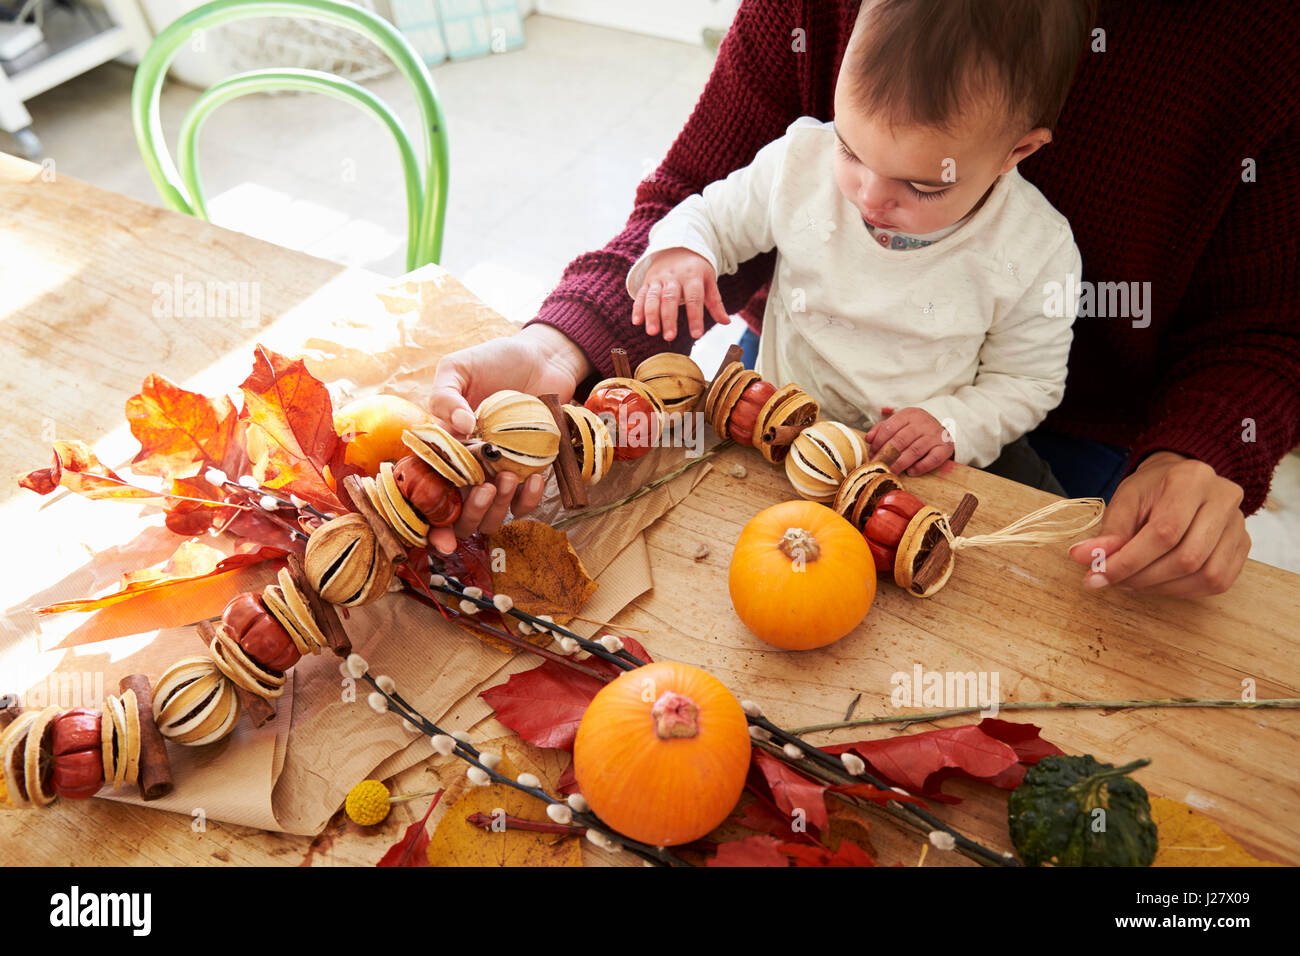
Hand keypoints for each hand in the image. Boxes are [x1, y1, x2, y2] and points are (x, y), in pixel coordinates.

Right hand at [424, 324, 593, 553]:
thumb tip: (459, 427)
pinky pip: (525, 503)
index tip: (439, 540)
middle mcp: (466, 470)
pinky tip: (535, 478)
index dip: (428, 525)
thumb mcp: (458, 367)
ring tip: (508, 477)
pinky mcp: (528, 474)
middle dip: (468, 515)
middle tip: (484, 489)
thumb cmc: (494, 361)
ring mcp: (497, 476)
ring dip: (498, 508)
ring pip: (491, 517)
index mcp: (441, 450)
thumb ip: (444, 395)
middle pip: (458, 517)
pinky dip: (529, 499)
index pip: (425, 495)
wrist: (542, 358)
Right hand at [631, 247, 730, 341]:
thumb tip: (726, 322)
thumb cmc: (696, 269)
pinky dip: (638, 308)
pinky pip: (641, 294)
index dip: (695, 317)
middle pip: (670, 298)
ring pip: (653, 297)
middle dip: (669, 318)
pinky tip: (637, 322)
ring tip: (652, 332)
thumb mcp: (708, 281)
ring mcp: (658, 278)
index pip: (694, 298)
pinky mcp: (647, 280)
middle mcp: (674, 276)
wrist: (677, 247)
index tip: (696, 335)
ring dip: (651, 315)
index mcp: (692, 276)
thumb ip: (715, 302)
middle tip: (669, 337)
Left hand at [864, 406, 954, 475]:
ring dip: (900, 463)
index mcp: (909, 414)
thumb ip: (882, 429)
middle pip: (900, 440)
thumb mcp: (900, 423)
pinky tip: (911, 472)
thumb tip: (868, 439)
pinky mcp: (945, 447)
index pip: (889, 427)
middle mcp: (922, 423)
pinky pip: (932, 459)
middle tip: (878, 466)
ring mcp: (934, 435)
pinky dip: (920, 467)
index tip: (872, 454)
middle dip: (886, 455)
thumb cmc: (915, 429)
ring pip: (914, 450)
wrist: (942, 430)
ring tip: (890, 472)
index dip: (878, 442)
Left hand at [1068, 451, 1250, 596]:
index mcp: (1192, 479)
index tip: (1096, 576)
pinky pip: (1217, 581)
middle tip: (1111, 581)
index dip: (1128, 561)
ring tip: (1132, 581)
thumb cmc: (1151, 490)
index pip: (1163, 532)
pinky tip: (1158, 582)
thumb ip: (1109, 530)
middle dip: (1142, 578)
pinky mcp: (1243, 545)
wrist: (1183, 481)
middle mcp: (1224, 499)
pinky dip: (1182, 590)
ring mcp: (1239, 524)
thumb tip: (1084, 558)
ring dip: (1161, 588)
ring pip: (1205, 575)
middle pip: (1187, 558)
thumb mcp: (1125, 500)